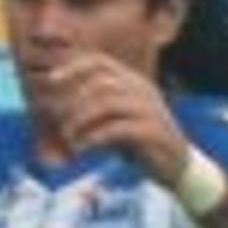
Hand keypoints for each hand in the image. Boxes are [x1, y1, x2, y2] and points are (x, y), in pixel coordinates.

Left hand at [36, 50, 189, 184]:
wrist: (175, 165)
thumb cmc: (138, 142)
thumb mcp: (112, 121)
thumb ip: (91, 112)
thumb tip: (55, 109)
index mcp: (132, 81)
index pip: (101, 62)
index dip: (75, 67)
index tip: (52, 80)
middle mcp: (142, 90)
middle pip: (100, 83)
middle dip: (74, 102)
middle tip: (59, 123)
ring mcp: (149, 109)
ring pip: (107, 103)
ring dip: (81, 120)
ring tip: (68, 138)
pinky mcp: (153, 131)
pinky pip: (118, 128)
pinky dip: (94, 137)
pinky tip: (81, 148)